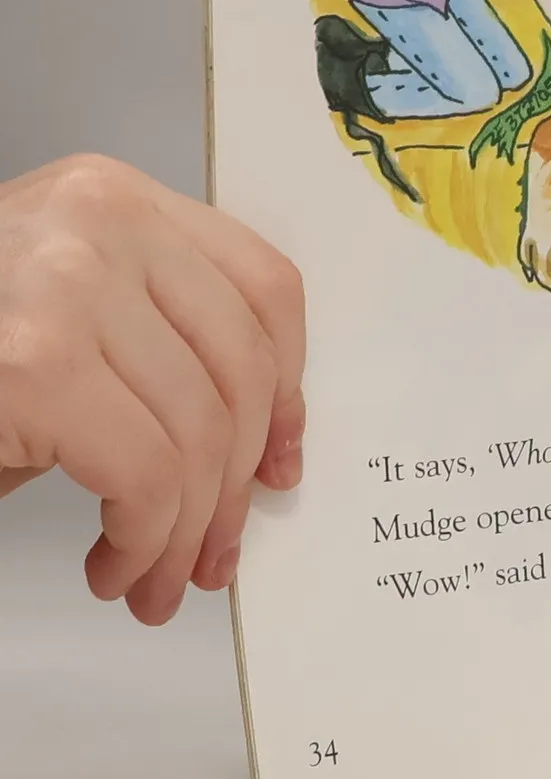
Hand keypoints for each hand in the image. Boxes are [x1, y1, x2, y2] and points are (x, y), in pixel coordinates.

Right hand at [0, 156, 304, 623]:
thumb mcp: (65, 314)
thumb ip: (154, 342)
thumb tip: (259, 450)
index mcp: (114, 198)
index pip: (264, 288)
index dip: (289, 390)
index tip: (281, 462)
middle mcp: (98, 223)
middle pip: (241, 370)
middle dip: (236, 486)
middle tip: (213, 556)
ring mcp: (65, 288)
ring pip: (201, 433)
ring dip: (186, 533)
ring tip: (157, 580)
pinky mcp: (32, 369)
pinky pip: (147, 475)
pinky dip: (144, 541)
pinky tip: (114, 566)